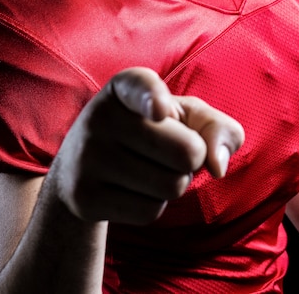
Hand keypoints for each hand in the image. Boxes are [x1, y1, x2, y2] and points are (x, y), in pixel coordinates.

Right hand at [51, 67, 244, 224]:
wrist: (81, 168)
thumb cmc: (149, 133)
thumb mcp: (185, 117)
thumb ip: (217, 127)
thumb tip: (218, 167)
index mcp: (124, 86)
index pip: (140, 85)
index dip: (154, 97)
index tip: (161, 111)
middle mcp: (100, 115)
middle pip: (186, 151)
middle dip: (191, 159)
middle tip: (166, 151)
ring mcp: (87, 157)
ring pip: (171, 186)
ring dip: (174, 183)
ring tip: (147, 168)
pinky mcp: (84, 196)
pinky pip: (150, 212)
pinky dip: (154, 205)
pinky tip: (131, 189)